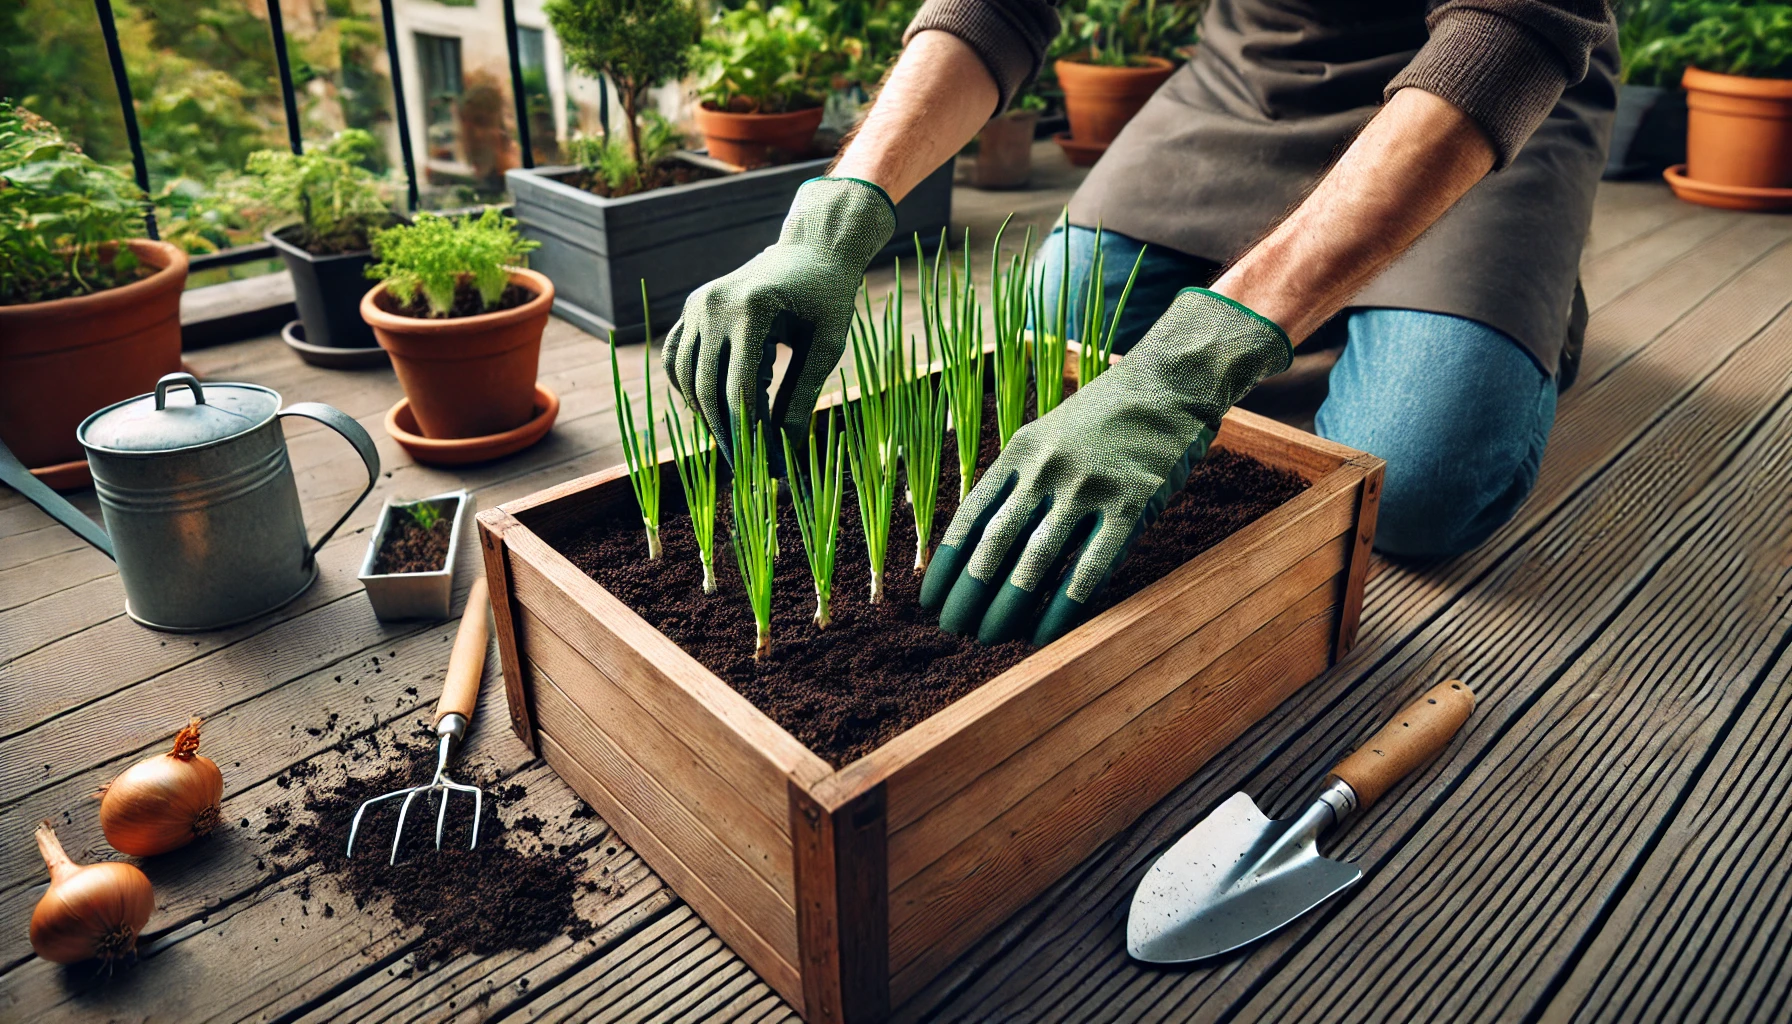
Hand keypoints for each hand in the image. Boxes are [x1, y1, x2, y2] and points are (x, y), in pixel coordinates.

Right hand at [663, 177, 895, 459]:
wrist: (812, 250)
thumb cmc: (828, 298)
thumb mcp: (825, 346)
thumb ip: (802, 395)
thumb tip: (785, 447)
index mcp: (752, 310)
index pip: (741, 389)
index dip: (751, 432)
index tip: (767, 462)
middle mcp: (714, 305)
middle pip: (707, 387)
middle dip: (726, 431)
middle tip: (746, 465)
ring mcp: (698, 304)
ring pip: (684, 375)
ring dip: (704, 412)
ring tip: (734, 436)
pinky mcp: (692, 307)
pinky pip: (676, 356)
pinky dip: (689, 386)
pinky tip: (715, 406)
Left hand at [919, 288, 1292, 646]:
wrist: (1171, 381)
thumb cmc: (1105, 416)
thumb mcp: (1048, 434)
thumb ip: (1020, 480)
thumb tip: (984, 540)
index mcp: (1019, 451)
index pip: (971, 516)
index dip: (947, 563)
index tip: (929, 599)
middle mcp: (1046, 469)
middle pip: (995, 544)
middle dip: (969, 594)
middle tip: (954, 630)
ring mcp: (1088, 487)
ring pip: (1036, 560)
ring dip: (1007, 606)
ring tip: (990, 638)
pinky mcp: (1131, 504)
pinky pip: (1090, 567)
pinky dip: (1062, 606)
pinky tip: (1044, 633)